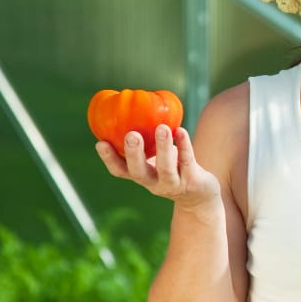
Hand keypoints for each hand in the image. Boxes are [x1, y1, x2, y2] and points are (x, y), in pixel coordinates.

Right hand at [95, 124, 220, 209]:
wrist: (200, 194)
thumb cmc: (173, 168)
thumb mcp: (156, 159)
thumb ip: (146, 143)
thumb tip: (133, 107)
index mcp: (141, 176)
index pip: (120, 171)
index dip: (109, 159)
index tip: (100, 142)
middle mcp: (154, 183)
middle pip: (139, 172)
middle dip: (134, 154)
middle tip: (132, 134)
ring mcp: (173, 184)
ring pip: (166, 168)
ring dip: (163, 148)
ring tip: (162, 127)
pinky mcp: (192, 181)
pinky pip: (187, 161)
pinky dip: (183, 145)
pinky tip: (180, 131)